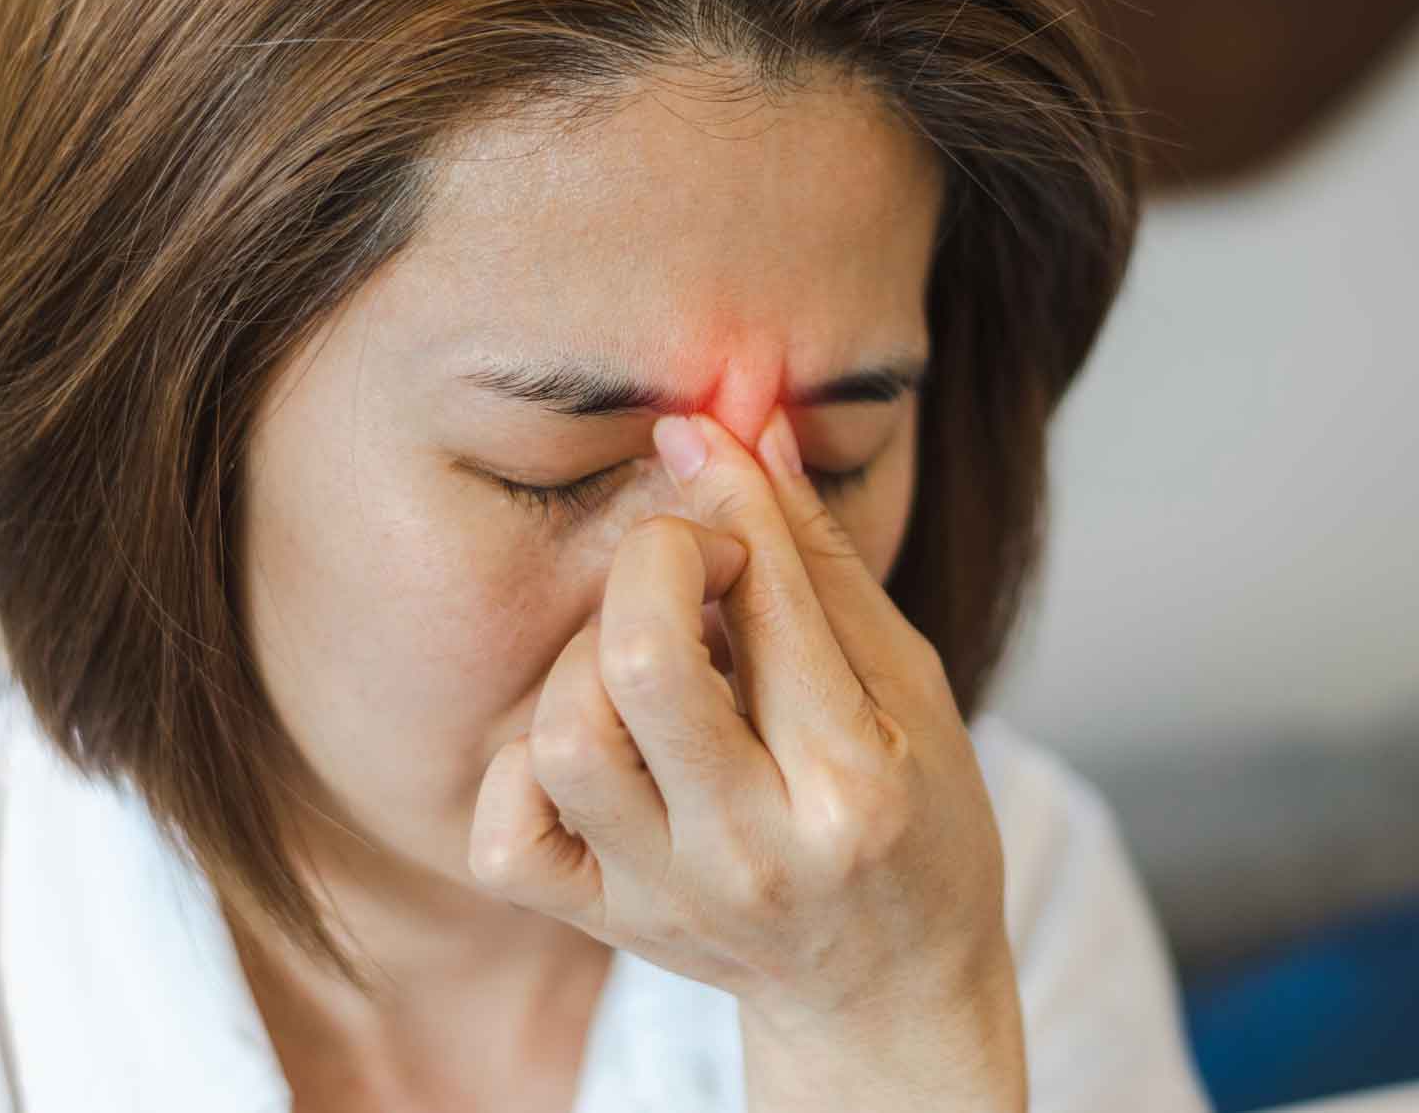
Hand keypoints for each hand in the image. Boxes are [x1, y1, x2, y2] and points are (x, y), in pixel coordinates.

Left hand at [467, 404, 1025, 1110]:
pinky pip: (504, 830)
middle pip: (642, 661)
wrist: (886, 989)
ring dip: (592, 655)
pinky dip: (526, 762)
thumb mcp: (911, 686)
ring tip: (651, 653)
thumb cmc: (915, 824)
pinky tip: (593, 736)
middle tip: (692, 556)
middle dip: (656, 557)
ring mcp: (667, 895)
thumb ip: (822, 562)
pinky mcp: (605, 920)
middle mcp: (753, 851)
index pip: (771, 602)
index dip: (732, 493)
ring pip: (563, 733)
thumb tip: (746, 429)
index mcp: (854, 787)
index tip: (708, 435)